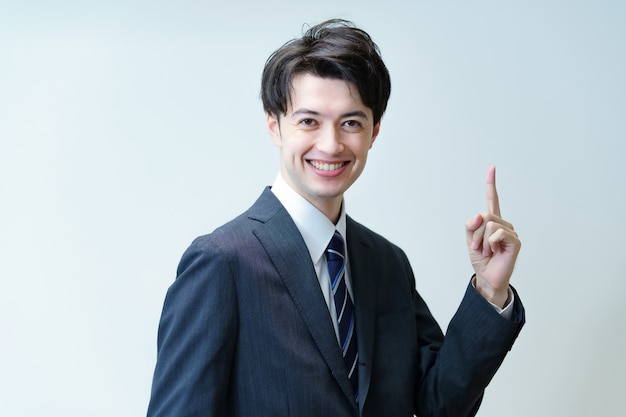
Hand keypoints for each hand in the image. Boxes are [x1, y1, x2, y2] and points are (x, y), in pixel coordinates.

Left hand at [465, 166, 520, 307]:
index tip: (492, 168)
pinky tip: (494, 251)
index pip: (492, 199)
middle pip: (484, 216)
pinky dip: (490, 243)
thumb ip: (471, 225)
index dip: (491, 184)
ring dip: (482, 240)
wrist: (487, 277)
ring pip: (489, 224)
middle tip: (477, 247)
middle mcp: (503, 224)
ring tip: (486, 251)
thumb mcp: (470, 240)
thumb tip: (479, 215)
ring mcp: (510, 232)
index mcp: (492, 222)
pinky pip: (497, 233)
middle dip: (475, 233)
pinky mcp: (515, 241)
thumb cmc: (481, 259)